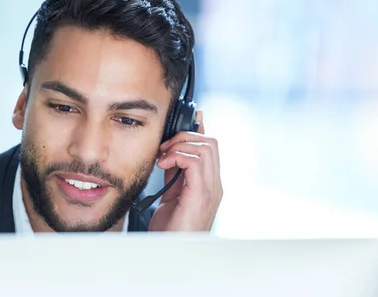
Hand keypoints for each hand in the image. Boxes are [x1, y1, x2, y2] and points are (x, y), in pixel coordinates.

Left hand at [148, 111, 222, 231]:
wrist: (169, 252)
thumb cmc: (170, 229)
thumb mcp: (171, 195)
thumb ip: (175, 174)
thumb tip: (170, 153)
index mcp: (209, 184)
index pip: (210, 148)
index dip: (196, 131)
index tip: (178, 126)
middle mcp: (214, 185)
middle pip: (211, 142)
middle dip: (185, 136)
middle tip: (164, 147)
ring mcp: (210, 190)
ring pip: (206, 147)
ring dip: (180, 145)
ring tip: (163, 156)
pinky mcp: (201, 195)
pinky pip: (195, 161)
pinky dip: (177, 156)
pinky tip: (163, 163)